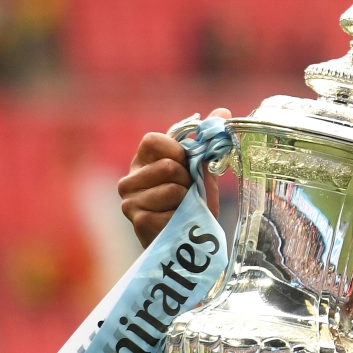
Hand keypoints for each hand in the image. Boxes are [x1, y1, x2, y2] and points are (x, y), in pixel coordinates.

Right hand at [118, 108, 230, 247]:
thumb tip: (223, 111)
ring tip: (183, 208)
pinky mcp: (139, 222)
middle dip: (188, 180)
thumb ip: (207, 140)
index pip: (153, 140)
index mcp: (142, 161)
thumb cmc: (192, 201)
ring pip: (173, 190)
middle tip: (187, 193)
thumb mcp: (201, 168)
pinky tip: (178, 222)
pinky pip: (173, 212)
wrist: (190, 240)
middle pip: (169, 167)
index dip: (177, 152)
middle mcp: (128, 179)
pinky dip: (184, 217)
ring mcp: (130, 202)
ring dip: (187, 201)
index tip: (185, 166)